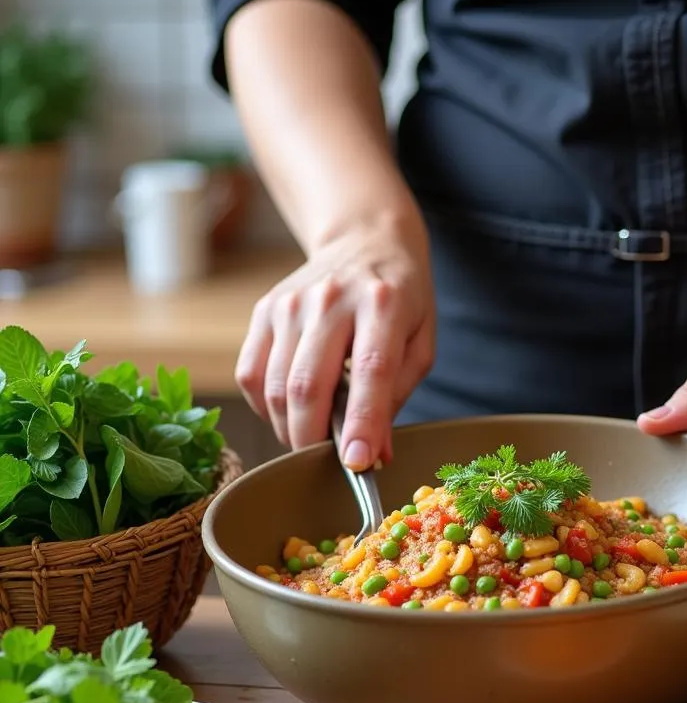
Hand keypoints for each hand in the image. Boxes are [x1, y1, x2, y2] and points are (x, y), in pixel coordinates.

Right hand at [234, 207, 433, 469]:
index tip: (357, 463)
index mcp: (383, 305)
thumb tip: (373, 453)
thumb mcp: (419, 344)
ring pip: (276, 388)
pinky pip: (251, 375)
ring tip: (313, 436)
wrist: (365, 240)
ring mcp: (290, 304)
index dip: (362, 423)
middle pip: (308, 386)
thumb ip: (397, 397)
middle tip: (326, 462)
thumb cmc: (401, 301)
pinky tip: (290, 409)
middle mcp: (331, 300)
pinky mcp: (264, 311)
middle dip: (313, 440)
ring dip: (290, 428)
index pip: (370, 371)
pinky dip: (267, 407)